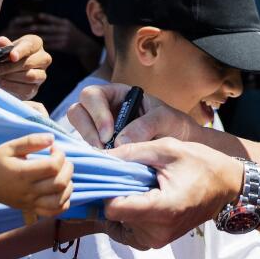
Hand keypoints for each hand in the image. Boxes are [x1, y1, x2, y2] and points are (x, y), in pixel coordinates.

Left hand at [0, 35, 51, 100]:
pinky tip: (1, 83)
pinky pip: (26, 89)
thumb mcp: (4, 50)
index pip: (30, 45)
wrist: (7, 75)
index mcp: (36, 44)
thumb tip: (1, 41)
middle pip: (30, 63)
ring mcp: (41, 74)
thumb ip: (3, 46)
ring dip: (10, 77)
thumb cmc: (7, 58)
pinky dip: (12, 86)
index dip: (21, 51)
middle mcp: (43, 58)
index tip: (12, 56)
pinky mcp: (35, 88)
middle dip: (10, 66)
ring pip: (30, 76)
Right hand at [0, 134, 73, 216]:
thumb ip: (31, 141)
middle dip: (67, 168)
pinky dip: (64, 201)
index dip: (60, 154)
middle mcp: (28, 190)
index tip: (53, 148)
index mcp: (23, 173)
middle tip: (60, 160)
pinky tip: (61, 190)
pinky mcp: (31, 209)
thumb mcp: (9, 147)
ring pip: (60, 200)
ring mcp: (30, 202)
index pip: (53, 167)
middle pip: (60, 184)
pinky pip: (54, 211)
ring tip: (62, 174)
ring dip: (68, 185)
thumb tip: (52, 139)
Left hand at [31, 14, 99, 65]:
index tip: (36, 16)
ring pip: (48, 37)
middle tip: (29, 27)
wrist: (84, 46)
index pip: (53, 19)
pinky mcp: (63, 46)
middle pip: (49, 28)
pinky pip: (51, 45)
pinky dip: (43, 45)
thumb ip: (57, 22)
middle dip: (39, 28)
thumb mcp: (68, 25)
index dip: (45, 17)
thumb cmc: (74, 34)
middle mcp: (65, 30)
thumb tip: (42, 18)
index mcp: (65, 23)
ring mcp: (64, 38)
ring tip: (29, 37)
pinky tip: (36, 45)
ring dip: (38, 37)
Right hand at [67, 81, 203, 147]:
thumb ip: (147, 124)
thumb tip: (120, 141)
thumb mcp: (167, 119)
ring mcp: (100, 129)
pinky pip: (87, 149)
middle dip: (87, 130)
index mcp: (118, 94)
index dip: (96, 113)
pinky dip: (94, 156)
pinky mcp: (101, 148)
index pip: (92, 95)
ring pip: (78, 131)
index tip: (109, 134)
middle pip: (77, 111)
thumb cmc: (175, 125)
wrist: (183, 146)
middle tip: (104, 149)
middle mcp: (104, 110)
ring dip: (88, 144)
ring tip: (108, 158)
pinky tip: (108, 164)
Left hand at [100, 138, 243, 248]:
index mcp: (162, 209)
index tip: (109, 175)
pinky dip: (127, 215)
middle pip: (114, 216)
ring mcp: (157, 240)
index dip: (106, 189)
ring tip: (138, 186)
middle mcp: (157, 232)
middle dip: (113, 195)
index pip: (113, 209)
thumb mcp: (168, 149)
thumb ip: (131, 152)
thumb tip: (98, 157)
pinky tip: (138, 197)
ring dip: (121, 204)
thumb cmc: (201, 164)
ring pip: (118, 224)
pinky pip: (128, 231)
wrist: (227, 187)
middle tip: (127, 177)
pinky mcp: (157, 242)